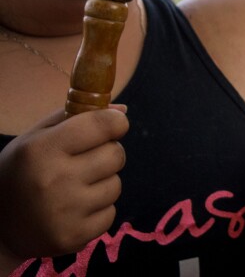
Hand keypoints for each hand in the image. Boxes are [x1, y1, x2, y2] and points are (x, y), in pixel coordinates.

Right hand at [0, 107, 127, 264]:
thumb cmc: (20, 172)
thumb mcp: (35, 138)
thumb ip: (76, 117)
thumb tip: (122, 109)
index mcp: (42, 149)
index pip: (102, 125)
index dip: (116, 122)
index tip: (114, 124)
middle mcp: (55, 180)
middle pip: (116, 154)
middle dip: (107, 153)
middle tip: (86, 160)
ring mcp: (66, 211)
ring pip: (116, 185)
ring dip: (103, 183)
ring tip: (76, 187)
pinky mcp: (75, 236)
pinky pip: (111, 213)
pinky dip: (98, 210)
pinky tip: (75, 209)